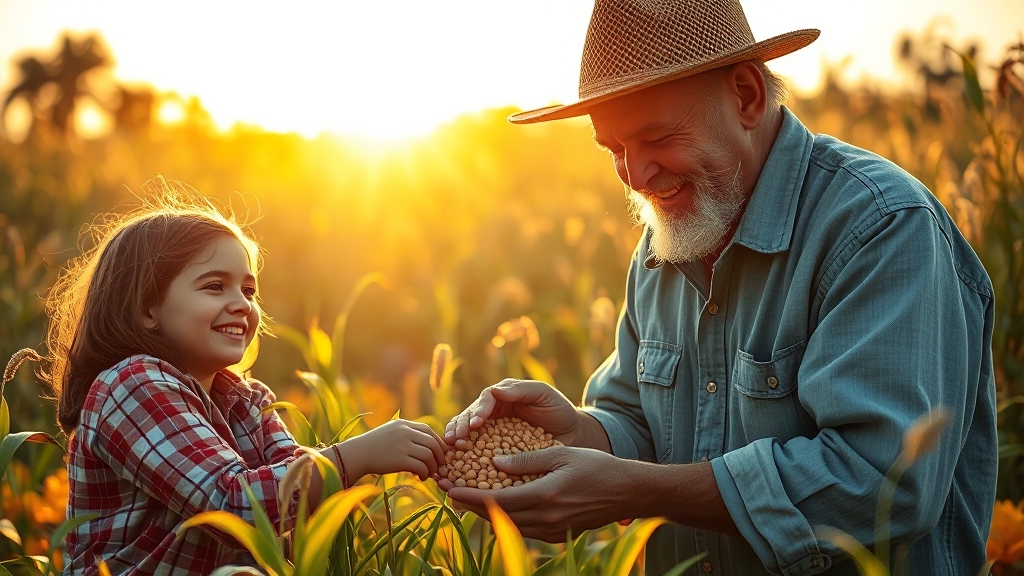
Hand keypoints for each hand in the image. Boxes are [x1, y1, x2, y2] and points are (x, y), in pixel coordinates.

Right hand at [338, 419, 446, 481]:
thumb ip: (406, 433)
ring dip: (433, 467)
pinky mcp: (399, 460)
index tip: (440, 453)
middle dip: (440, 456)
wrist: (357, 454)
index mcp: (404, 424)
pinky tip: (421, 477)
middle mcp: (405, 432)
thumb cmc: (373, 446)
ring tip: (429, 474)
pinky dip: (425, 473)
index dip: (438, 442)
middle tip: (440, 466)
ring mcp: (402, 445)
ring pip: (429, 455)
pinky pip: (421, 466)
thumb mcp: (390, 431)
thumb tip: (425, 443)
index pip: (428, 430)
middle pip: (432, 443)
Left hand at [440, 446, 630, 541]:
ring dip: (487, 513)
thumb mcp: (560, 454)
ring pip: (508, 525)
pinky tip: (498, 506)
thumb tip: (494, 462)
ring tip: (467, 498)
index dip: (469, 496)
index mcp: (544, 496)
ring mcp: (551, 530)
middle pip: (497, 517)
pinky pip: (524, 529)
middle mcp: (545, 519)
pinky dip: (506, 518)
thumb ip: (526, 459)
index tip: (448, 489)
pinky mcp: (557, 534)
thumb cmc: (596, 467)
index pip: (496, 500)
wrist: (627, 492)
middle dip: (470, 505)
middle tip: (449, 491)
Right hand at [444, 379, 580, 449]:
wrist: (572, 436)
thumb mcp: (543, 394)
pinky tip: (456, 466)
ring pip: (468, 436)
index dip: (476, 412)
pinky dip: (465, 459)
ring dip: (456, 442)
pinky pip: (477, 455)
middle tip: (455, 439)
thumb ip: (521, 390)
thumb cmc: (558, 410)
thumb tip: (495, 390)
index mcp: (501, 398)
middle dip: (460, 428)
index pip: (483, 402)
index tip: (474, 424)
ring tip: (450, 449)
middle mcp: (492, 416)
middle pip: (469, 419)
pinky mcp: (495, 454)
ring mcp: (491, 435)